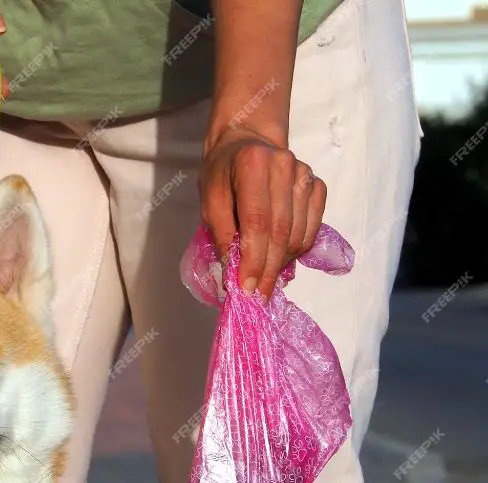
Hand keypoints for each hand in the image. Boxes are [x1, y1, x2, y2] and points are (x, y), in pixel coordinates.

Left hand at [199, 125, 326, 299]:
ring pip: (299, 234)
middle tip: (258, 296)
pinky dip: (296, 250)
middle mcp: (285, 166)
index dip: (254, 258)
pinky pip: (311, 229)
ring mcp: (305, 175)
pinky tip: (279, 257)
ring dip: (281, 263)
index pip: (257, 221)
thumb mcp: (210, 199)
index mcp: (253, 164)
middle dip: (268, 269)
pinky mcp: (317, 186)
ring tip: (265, 277)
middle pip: (281, 231)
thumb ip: (222, 234)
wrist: (248, 141)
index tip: (247, 287)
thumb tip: (235, 272)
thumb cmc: (223, 172)